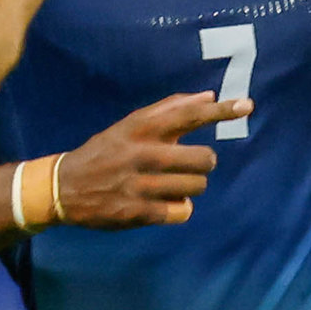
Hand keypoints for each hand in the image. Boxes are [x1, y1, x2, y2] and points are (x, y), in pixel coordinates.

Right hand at [56, 90, 239, 224]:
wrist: (64, 187)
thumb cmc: (106, 152)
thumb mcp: (130, 125)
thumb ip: (169, 110)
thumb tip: (208, 96)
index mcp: (140, 128)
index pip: (188, 114)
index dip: (220, 111)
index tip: (246, 105)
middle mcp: (142, 154)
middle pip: (204, 159)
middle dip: (202, 163)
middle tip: (189, 165)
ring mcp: (141, 185)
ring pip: (196, 187)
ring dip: (189, 187)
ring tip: (169, 185)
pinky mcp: (139, 212)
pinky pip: (182, 211)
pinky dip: (179, 208)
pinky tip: (163, 203)